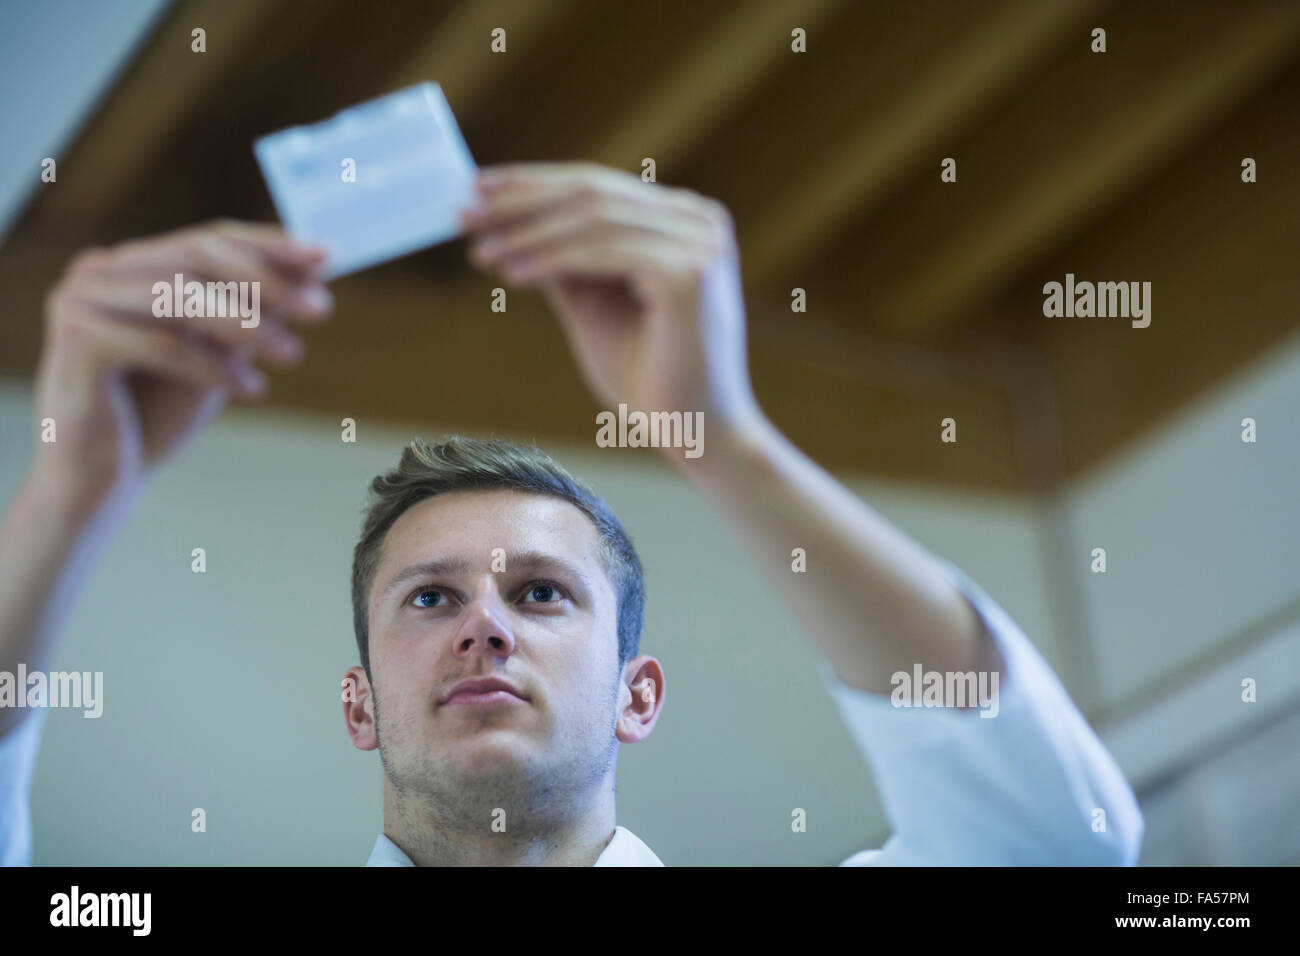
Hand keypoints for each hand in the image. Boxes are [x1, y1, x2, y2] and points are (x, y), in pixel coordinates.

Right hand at [32, 219, 332, 509]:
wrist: (102, 480)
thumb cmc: (160, 415)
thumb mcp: (222, 356)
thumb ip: (256, 312)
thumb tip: (314, 274)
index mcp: (130, 265)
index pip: (208, 240)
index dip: (271, 245)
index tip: (327, 257)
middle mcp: (99, 273)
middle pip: (196, 257)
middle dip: (267, 282)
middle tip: (320, 311)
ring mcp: (79, 301)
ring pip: (180, 296)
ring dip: (248, 326)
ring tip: (292, 355)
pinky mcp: (77, 341)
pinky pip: (161, 344)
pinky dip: (213, 367)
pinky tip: (251, 391)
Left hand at [461, 162, 762, 456]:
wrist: (696, 436)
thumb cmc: (649, 378)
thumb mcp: (593, 305)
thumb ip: (562, 261)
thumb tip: (504, 222)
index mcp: (684, 220)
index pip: (596, 185)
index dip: (531, 184)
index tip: (475, 191)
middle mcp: (700, 220)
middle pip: (592, 192)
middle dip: (520, 202)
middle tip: (463, 213)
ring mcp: (700, 243)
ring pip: (593, 218)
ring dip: (527, 233)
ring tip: (480, 251)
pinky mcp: (690, 274)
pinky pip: (603, 251)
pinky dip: (552, 260)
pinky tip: (511, 275)